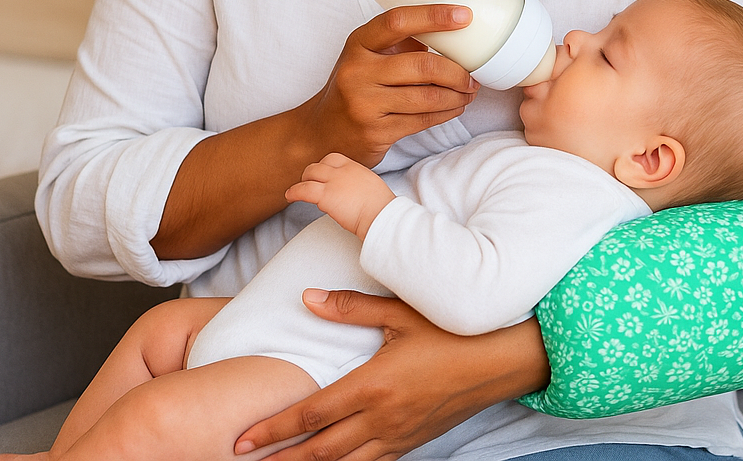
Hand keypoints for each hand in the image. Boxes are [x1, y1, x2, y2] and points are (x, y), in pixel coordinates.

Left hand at [233, 291, 549, 460]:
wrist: (500, 359)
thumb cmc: (451, 330)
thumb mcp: (400, 310)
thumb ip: (350, 308)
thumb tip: (307, 297)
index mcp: (372, 386)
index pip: (311, 414)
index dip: (274, 429)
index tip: (242, 439)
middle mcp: (381, 419)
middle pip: (321, 450)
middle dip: (281, 459)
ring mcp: (399, 435)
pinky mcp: (415, 441)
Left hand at [288, 154, 394, 238]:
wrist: (380, 215)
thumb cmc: (380, 207)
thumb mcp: (372, 186)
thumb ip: (359, 183)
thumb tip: (353, 190)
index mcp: (355, 167)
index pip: (334, 158)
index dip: (324, 166)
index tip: (322, 174)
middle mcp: (343, 170)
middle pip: (320, 164)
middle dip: (312, 173)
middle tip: (309, 183)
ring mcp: (333, 181)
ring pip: (310, 174)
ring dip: (302, 181)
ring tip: (296, 190)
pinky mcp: (325, 195)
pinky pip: (303, 189)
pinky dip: (294, 192)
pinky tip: (289, 196)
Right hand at [303, 5, 479, 168]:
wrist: (321, 132)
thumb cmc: (355, 86)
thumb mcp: (367, 56)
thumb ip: (401, 44)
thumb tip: (454, 33)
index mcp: (358, 43)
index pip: (397, 21)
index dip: (434, 16)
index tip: (465, 15)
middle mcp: (357, 71)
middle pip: (422, 64)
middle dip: (457, 71)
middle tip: (474, 75)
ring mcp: (365, 103)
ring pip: (428, 97)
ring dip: (457, 95)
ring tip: (469, 92)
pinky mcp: (375, 132)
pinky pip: (423, 120)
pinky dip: (447, 113)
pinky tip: (455, 107)